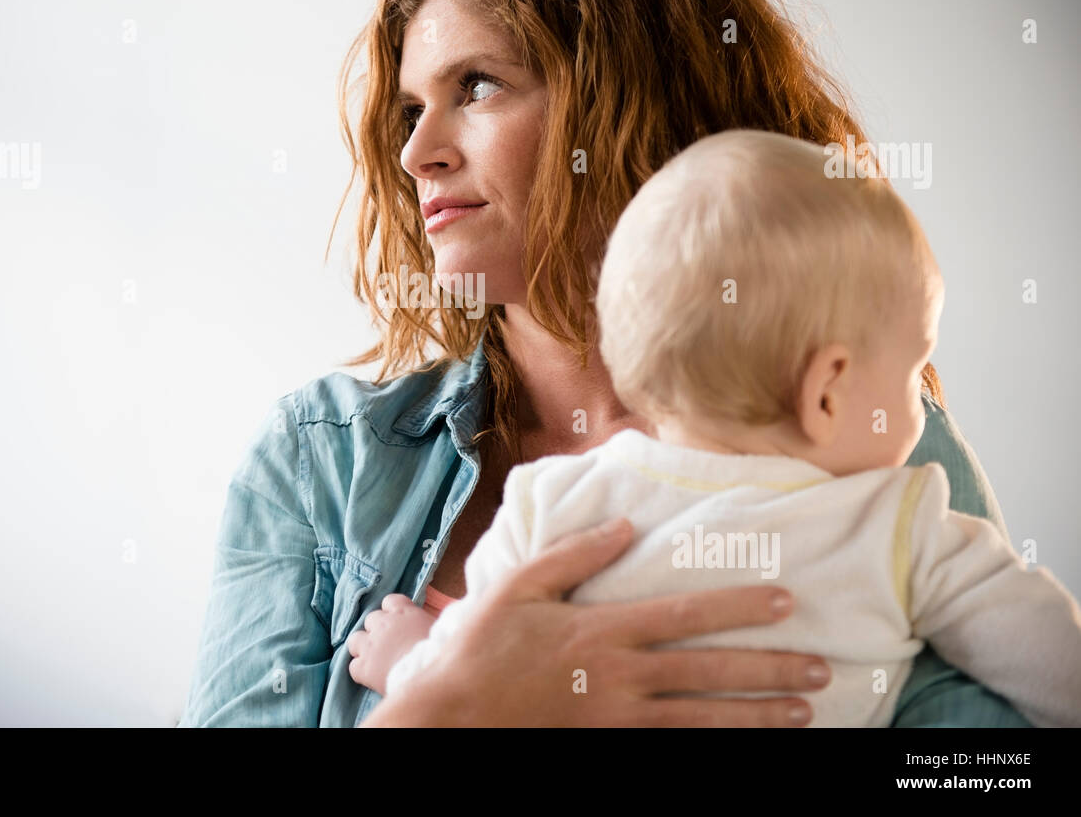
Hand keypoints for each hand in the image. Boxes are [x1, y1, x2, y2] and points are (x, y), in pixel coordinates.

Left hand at [346, 593, 437, 695]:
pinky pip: (353, 665)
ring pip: (355, 639)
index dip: (392, 612)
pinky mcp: (363, 667)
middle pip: (371, 619)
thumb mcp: (442, 629)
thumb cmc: (442, 651)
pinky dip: (361, 670)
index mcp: (404, 611)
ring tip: (375, 660)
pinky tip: (372, 677)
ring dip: (363, 647)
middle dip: (377, 630)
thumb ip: (430, 622)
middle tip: (389, 645)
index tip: (399, 622)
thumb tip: (439, 622)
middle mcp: (383, 624)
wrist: (428, 674)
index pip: (390, 601)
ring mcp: (370, 645)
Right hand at [360, 518, 830, 726]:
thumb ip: (575, 554)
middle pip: (709, 671)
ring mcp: (618, 718)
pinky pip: (674, 749)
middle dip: (769, 668)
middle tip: (820, 668)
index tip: (784, 600)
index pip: (686, 615)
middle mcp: (621, 676)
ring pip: (703, 718)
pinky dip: (714, 746)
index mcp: (602, 630)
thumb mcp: (520, 586)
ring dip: (756, 714)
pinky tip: (744, 744)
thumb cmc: (482, 647)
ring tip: (803, 712)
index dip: (739, 607)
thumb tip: (625, 525)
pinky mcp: (609, 745)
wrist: (454, 716)